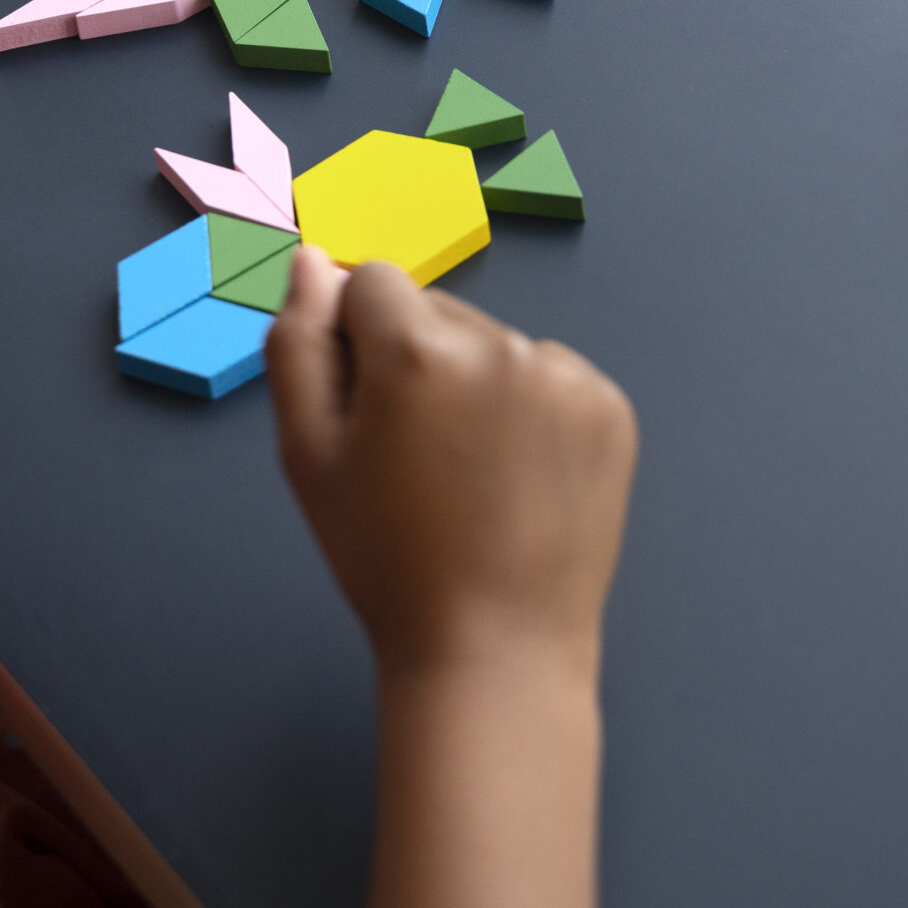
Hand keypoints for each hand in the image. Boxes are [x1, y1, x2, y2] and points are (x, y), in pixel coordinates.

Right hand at [268, 247, 637, 679]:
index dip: (356, 342)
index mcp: (417, 351)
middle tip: (414, 459)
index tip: (366, 412)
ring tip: (468, 476)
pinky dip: (530, 411)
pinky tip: (516, 478)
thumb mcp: (307, 455)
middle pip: (436, 312)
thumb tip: (312, 261)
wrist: (492, 646)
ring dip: (475, 385)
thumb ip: (298, 344)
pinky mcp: (609, 407)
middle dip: (417, 361)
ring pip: (494, 344)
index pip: (371, 281)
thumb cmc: (386, 558)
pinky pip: (550, 376)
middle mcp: (500, 344)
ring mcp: (566, 375)